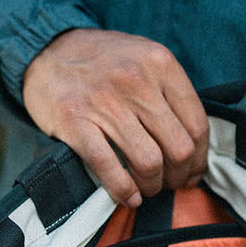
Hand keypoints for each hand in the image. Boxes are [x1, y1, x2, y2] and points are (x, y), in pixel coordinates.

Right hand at [22, 28, 209, 206]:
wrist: (45, 50)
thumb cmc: (102, 62)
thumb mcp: (144, 59)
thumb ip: (169, 92)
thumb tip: (193, 145)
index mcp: (160, 63)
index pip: (197, 124)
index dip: (200, 158)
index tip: (193, 172)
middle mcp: (136, 79)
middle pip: (178, 148)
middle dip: (179, 176)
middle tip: (171, 184)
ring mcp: (105, 101)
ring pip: (148, 162)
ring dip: (153, 186)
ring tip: (148, 189)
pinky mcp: (75, 121)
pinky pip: (109, 167)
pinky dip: (123, 190)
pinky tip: (128, 196)